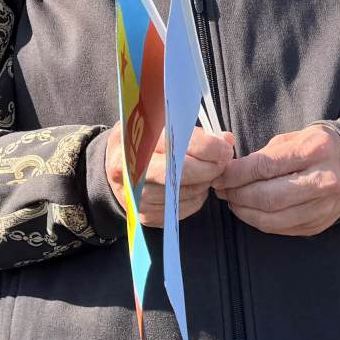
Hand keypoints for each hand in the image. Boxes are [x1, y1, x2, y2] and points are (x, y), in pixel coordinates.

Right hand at [105, 125, 234, 225]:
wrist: (113, 165)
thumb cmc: (143, 140)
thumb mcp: (160, 124)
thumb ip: (193, 131)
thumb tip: (226, 140)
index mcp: (138, 141)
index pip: (182, 144)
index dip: (210, 147)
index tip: (224, 147)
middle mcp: (134, 170)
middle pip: (185, 172)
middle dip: (211, 168)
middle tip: (221, 162)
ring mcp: (138, 196)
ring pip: (187, 193)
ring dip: (204, 184)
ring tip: (205, 173)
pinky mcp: (144, 215)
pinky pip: (182, 210)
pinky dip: (195, 199)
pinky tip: (193, 187)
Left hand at [216, 123, 339, 235]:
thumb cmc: (316, 148)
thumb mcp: (294, 138)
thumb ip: (265, 154)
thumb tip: (232, 171)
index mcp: (314, 150)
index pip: (265, 166)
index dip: (236, 174)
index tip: (219, 175)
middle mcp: (323, 180)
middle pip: (268, 197)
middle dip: (237, 195)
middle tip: (222, 190)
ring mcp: (323, 207)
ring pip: (272, 218)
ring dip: (244, 212)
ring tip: (232, 201)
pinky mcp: (318, 224)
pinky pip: (280, 228)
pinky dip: (259, 221)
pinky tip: (250, 210)